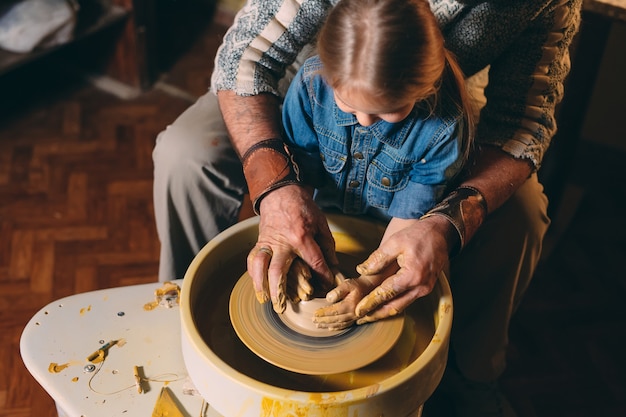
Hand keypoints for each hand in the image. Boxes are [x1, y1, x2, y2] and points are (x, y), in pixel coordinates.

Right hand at [246, 185, 337, 312]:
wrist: (282, 194)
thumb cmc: (304, 210)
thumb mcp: (321, 224)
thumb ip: (327, 246)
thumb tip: (333, 267)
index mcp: (301, 237)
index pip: (314, 262)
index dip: (322, 276)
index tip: (327, 287)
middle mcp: (282, 242)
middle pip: (279, 270)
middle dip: (280, 290)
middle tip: (282, 307)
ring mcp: (268, 242)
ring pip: (260, 265)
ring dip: (260, 284)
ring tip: (265, 300)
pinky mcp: (259, 242)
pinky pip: (252, 259)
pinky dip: (253, 274)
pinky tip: (257, 287)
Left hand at [312, 264, 395, 329]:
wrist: (372, 287)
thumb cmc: (360, 284)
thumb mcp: (348, 284)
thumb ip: (338, 291)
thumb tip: (328, 299)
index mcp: (349, 305)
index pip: (333, 311)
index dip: (323, 313)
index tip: (314, 314)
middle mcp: (353, 313)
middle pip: (335, 320)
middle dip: (323, 321)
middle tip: (313, 321)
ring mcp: (355, 317)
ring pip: (339, 324)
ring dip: (328, 325)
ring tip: (318, 325)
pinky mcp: (357, 318)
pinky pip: (345, 325)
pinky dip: (337, 328)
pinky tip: (330, 328)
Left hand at [317, 216, 451, 325]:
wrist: (440, 233)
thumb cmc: (419, 235)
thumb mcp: (395, 242)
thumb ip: (378, 258)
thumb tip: (362, 271)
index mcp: (412, 275)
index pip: (386, 293)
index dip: (370, 303)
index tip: (357, 310)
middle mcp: (421, 286)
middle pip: (394, 307)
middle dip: (376, 314)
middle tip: (360, 318)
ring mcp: (425, 289)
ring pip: (402, 306)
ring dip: (385, 312)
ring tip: (368, 315)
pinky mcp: (426, 287)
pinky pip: (408, 300)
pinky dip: (395, 304)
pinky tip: (383, 305)